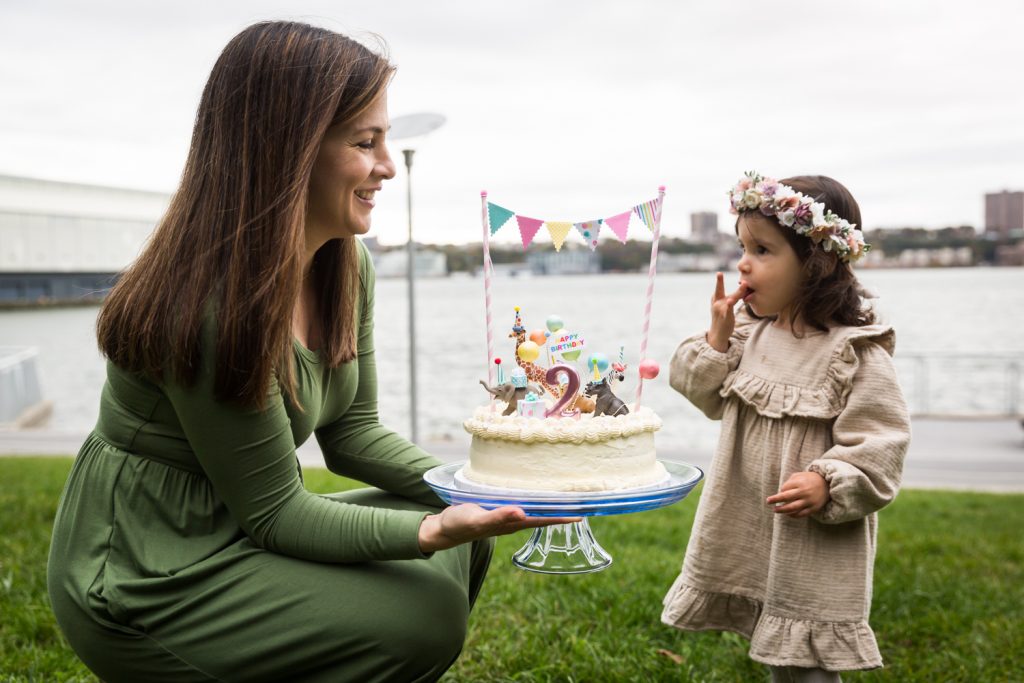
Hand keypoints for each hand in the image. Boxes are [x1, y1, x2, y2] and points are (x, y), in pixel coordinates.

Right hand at [418, 504, 581, 552]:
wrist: (444, 528)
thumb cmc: (460, 524)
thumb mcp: (478, 519)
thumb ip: (498, 517)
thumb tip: (522, 513)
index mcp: (514, 523)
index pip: (545, 519)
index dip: (563, 516)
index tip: (583, 511)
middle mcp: (515, 520)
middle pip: (545, 513)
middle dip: (562, 508)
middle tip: (582, 498)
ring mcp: (508, 515)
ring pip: (535, 508)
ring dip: (550, 503)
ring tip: (566, 493)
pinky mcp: (500, 508)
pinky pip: (522, 502)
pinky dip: (533, 497)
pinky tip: (535, 490)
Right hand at [707, 272, 748, 352]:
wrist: (718, 334)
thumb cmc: (723, 318)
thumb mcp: (726, 306)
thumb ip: (733, 297)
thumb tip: (744, 287)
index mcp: (716, 299)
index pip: (719, 288)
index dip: (720, 280)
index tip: (719, 273)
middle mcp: (716, 303)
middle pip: (719, 290)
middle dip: (718, 282)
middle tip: (719, 273)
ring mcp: (720, 310)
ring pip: (731, 299)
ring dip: (738, 293)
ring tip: (744, 285)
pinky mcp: (725, 317)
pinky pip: (728, 310)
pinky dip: (729, 305)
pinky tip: (729, 302)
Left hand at [766, 472, 829, 517]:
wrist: (827, 485)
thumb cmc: (809, 479)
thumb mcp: (799, 475)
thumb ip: (789, 482)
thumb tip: (780, 491)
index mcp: (800, 483)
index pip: (785, 488)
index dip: (781, 490)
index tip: (781, 491)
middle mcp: (804, 492)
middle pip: (786, 497)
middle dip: (775, 500)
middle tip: (768, 501)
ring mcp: (809, 501)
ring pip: (792, 508)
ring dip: (782, 510)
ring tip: (775, 510)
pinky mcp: (813, 509)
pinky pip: (801, 514)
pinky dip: (793, 515)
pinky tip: (787, 514)